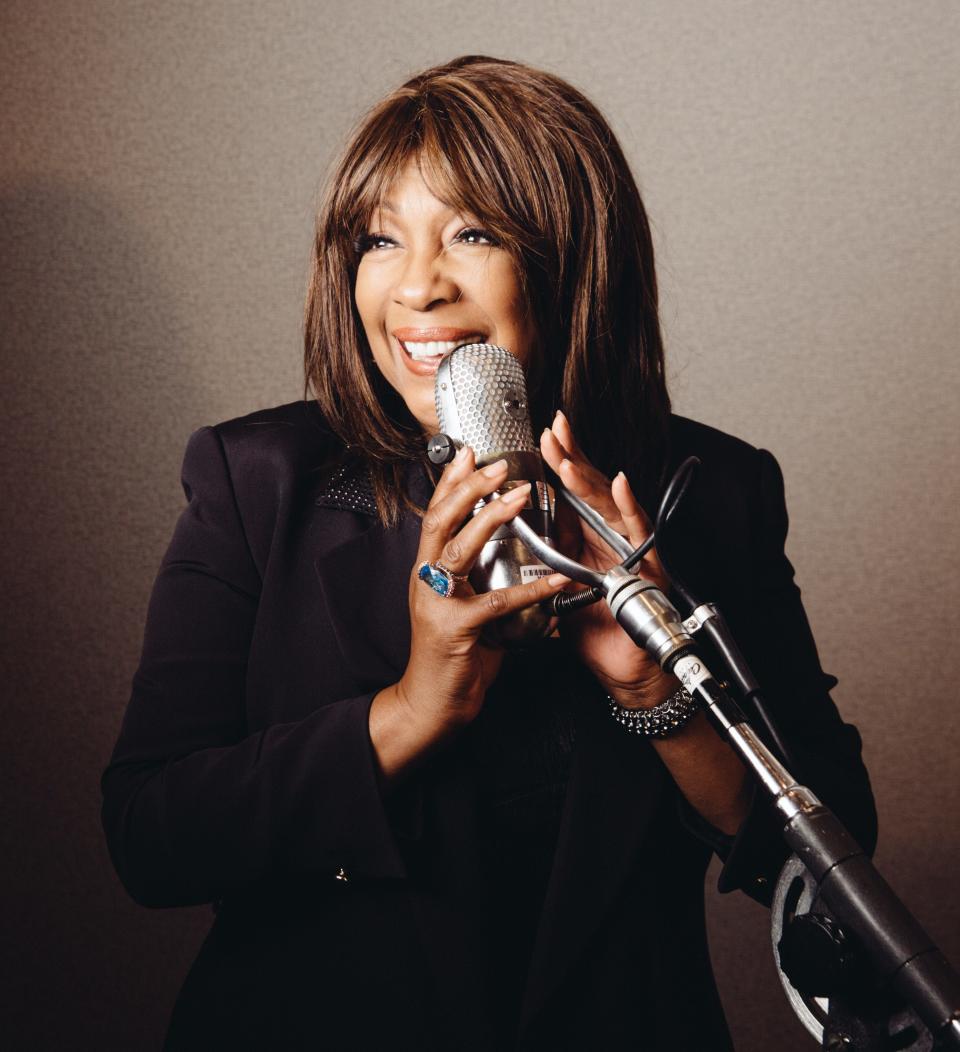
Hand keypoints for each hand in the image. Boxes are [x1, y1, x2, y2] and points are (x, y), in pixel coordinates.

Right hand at [397, 445, 568, 733]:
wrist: (432, 703)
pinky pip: (496, 602)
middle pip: (442, 520)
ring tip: (519, 498)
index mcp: (428, 569)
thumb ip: (479, 577)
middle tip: (499, 464)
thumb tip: (511, 552)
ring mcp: (437, 602)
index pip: (436, 514)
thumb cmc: (452, 654)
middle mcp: (427, 579)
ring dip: (491, 520)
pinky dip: (529, 589)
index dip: (452, 482)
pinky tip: (555, 581)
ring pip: (460, 549)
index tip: (469, 452)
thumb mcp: (462, 604)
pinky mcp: (456, 629)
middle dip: (470, 487)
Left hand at [540, 410, 675, 708]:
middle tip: (554, 426)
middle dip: (570, 455)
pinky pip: (638, 532)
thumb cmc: (596, 628)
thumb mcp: (557, 586)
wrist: (624, 668)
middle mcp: (609, 536)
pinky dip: (628, 507)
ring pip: (609, 504)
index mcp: (586, 538)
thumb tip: (513, 534)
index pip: (569, 491)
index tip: (541, 435)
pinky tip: (619, 484)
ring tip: (567, 456)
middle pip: (588, 487)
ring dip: (587, 478)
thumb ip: (543, 557)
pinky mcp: (646, 566)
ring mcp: (629, 548)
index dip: (556, 461)